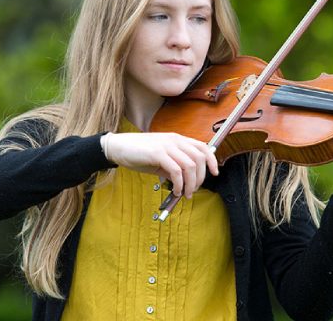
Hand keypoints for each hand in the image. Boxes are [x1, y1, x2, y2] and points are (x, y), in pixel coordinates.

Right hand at [101, 132, 218, 198]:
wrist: (119, 147)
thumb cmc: (139, 153)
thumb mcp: (161, 160)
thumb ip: (174, 168)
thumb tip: (186, 182)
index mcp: (177, 139)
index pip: (203, 147)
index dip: (212, 160)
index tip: (214, 173)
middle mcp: (175, 140)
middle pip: (199, 159)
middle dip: (200, 178)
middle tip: (193, 190)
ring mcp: (167, 146)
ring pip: (190, 166)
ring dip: (190, 183)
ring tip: (184, 193)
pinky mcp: (157, 153)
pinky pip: (176, 171)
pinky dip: (179, 183)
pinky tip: (175, 190)